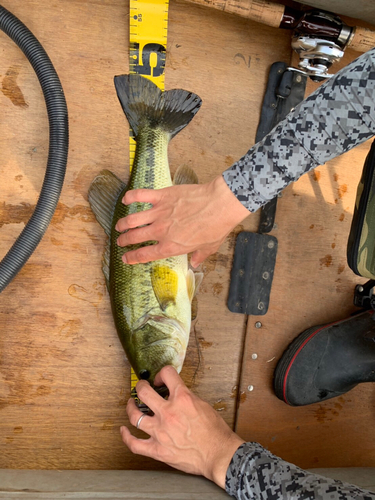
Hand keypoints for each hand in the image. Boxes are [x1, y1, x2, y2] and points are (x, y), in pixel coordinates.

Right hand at [115, 175, 250, 266]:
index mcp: (171, 246)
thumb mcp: (208, 248)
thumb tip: (195, 264)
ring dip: (123, 223)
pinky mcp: (162, 197)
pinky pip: (141, 196)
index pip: (145, 255)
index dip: (132, 258)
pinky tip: (126, 199)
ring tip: (119, 225)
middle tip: (121, 241)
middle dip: (124, 240)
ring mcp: (160, 213)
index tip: (125, 258)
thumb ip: (198, 257)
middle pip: (134, 237)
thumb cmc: (216, 227)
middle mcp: (161, 231)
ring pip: (132, 219)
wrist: (219, 205)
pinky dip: (130, 197)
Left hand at [120, 366, 244, 488]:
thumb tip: (176, 395)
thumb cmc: (215, 432)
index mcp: (182, 399)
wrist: (219, 454)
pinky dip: (126, 437)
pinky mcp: (157, 449)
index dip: (162, 373)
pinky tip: (124, 431)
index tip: (161, 379)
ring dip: (130, 408)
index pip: (167, 374)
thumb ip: (186, 397)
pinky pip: (135, 444)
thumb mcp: (203, 405)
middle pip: (144, 392)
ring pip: (135, 416)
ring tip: (131, 404)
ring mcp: (160, 432)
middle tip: (141, 387)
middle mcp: (168, 413)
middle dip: (141, 386)